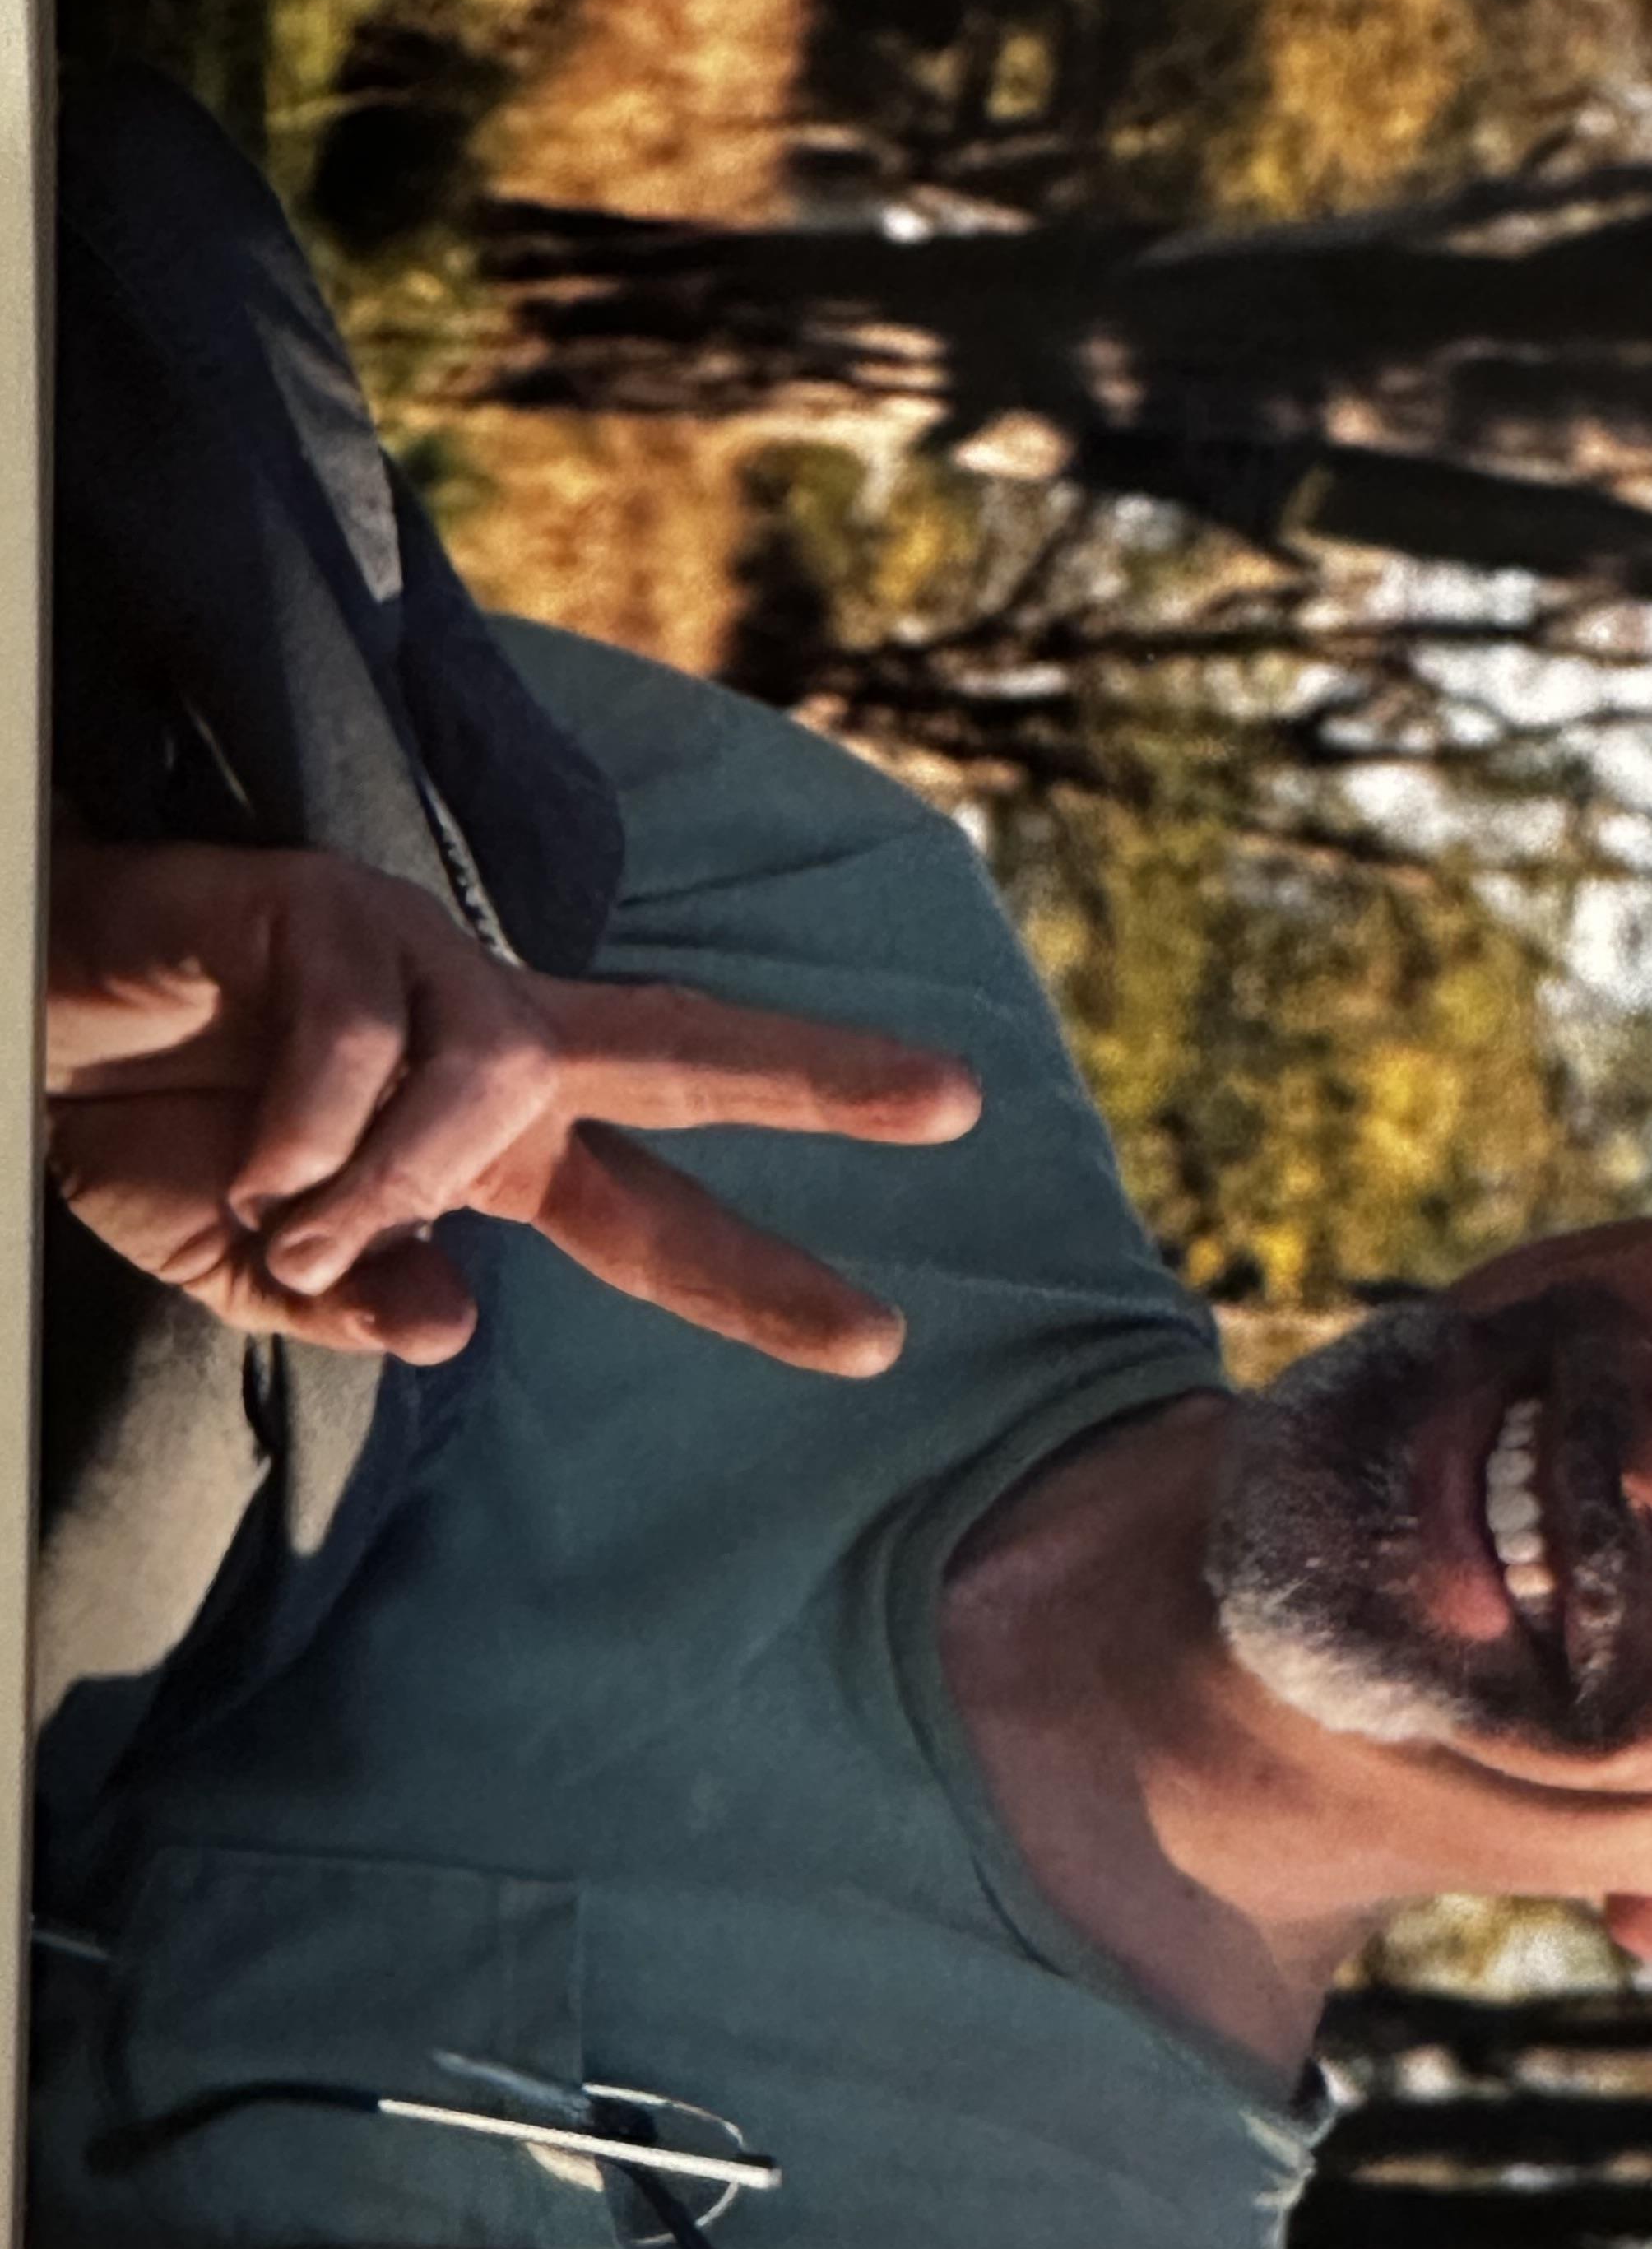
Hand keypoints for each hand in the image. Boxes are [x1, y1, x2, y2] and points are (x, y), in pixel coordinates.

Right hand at [45, 840, 980, 1371]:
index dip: (758, 1283)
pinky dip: (303, 1133)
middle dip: (820, 1077)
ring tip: (282, 1219)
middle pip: (684, 1050)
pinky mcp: (339, 907)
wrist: (32, 1026)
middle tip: (961, 1104)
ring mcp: (423, 962)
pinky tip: (241, 1153)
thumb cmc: (149, 1133)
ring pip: (486, 1084)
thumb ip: (354, 1303)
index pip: (652, 1218)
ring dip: (381, 1182)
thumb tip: (457, 1324)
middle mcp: (488, 1044)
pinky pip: (365, 1044)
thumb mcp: (251, 1266)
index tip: (879, 1341)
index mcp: (489, 1144)